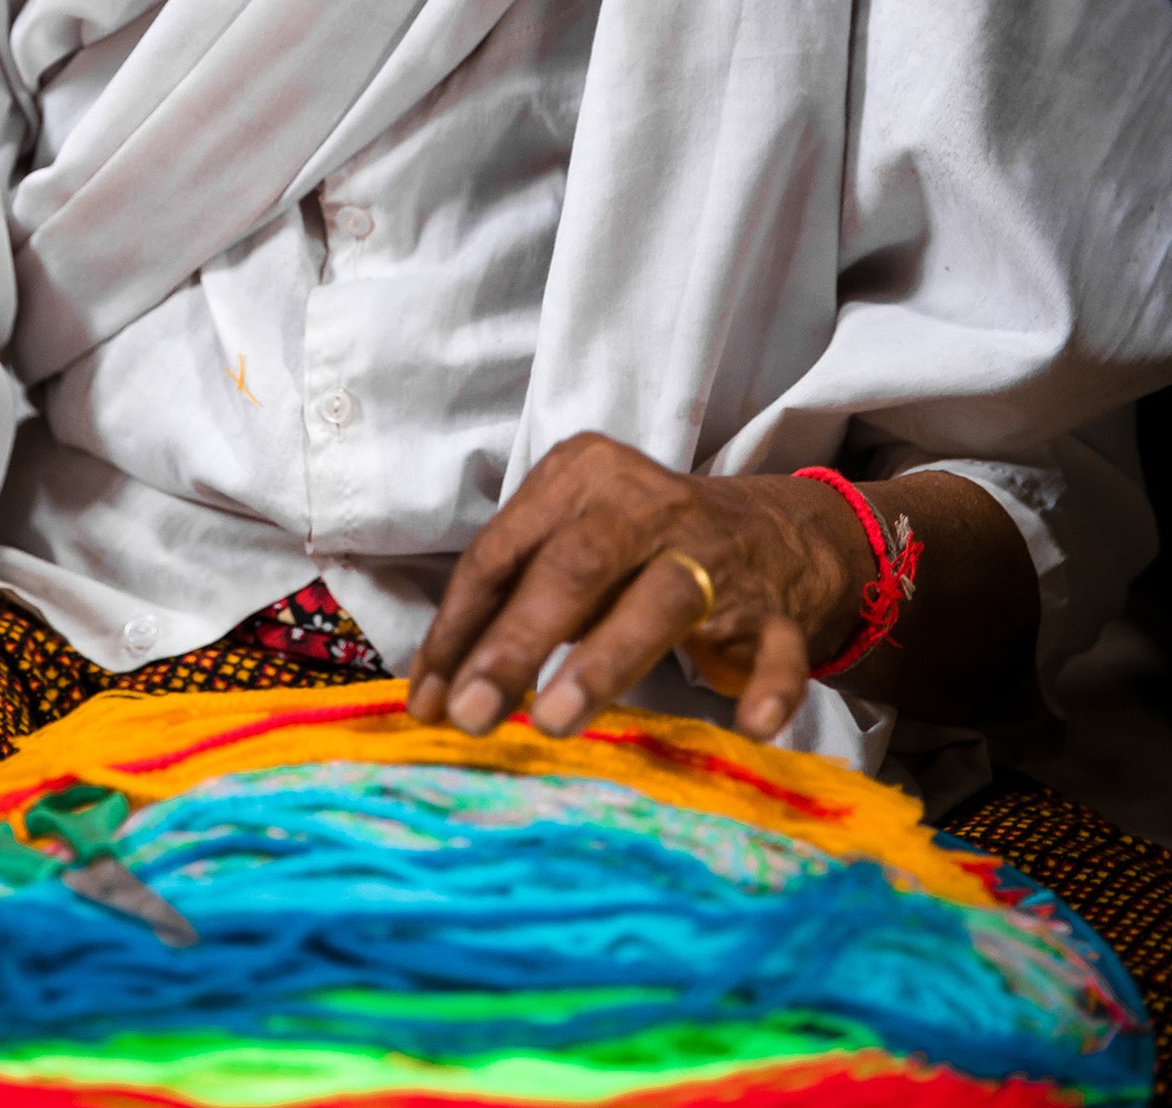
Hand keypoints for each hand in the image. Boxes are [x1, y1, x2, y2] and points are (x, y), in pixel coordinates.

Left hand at [406, 433, 873, 743]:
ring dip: (603, 662)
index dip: (459, 628)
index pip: (503, 551)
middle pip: (573, 568)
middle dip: (516, 642)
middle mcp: (647, 503)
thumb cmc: (639, 549)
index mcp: (581, 476)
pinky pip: (776, 650)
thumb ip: (509, 602)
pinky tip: (750, 727)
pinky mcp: (776, 610)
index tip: (427, 701)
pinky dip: (766, 687)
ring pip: (660, 600)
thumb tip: (436, 689)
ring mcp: (716, 554)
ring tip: (551, 721)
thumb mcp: (570, 546)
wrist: (775, 535)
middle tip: (471, 714)